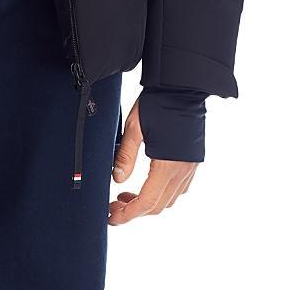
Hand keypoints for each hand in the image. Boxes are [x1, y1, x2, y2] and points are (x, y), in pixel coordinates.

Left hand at [108, 95, 198, 224]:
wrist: (183, 87)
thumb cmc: (157, 104)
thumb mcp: (134, 127)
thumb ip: (125, 156)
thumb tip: (116, 180)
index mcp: (168, 166)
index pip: (147, 202)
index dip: (128, 214)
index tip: (112, 217)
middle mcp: (182, 171)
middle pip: (158, 205)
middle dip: (134, 210)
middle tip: (114, 205)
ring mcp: (190, 168)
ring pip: (169, 199)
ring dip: (147, 203)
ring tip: (125, 195)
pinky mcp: (192, 161)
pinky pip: (178, 188)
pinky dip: (160, 193)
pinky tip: (147, 183)